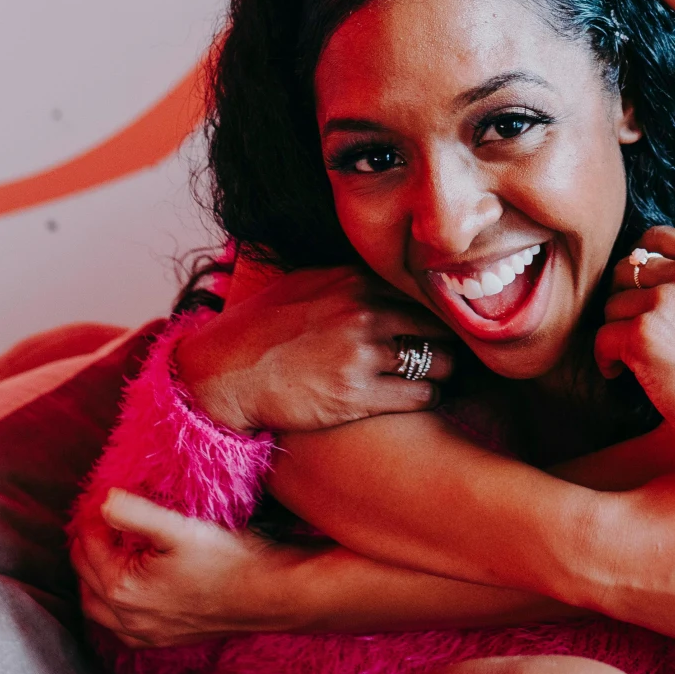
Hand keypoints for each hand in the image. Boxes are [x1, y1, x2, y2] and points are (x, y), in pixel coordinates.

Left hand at [72, 487, 308, 645]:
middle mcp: (127, 617)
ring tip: (105, 552)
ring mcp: (145, 633)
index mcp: (123, 588)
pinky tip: (126, 594)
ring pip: (97, 608)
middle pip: (86, 576)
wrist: (269, 594)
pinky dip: (113, 609)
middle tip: (100, 519)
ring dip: (94, 579)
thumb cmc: (228, 558)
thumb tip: (102, 500)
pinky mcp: (164, 640)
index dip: (94, 517)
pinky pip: (121, 629)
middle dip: (88, 545)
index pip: (89, 545)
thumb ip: (134, 513)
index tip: (106, 495)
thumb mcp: (179, 527)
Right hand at [175, 265, 456, 434]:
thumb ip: (347, 278)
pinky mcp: (359, 395)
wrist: (223, 374)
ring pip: (438, 361)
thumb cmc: (259, 329)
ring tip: (435, 376)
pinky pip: (422, 395)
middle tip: (451, 352)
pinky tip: (418, 397)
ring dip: (442, 371)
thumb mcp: (303, 283)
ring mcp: (363, 354)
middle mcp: (364, 312)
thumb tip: (383, 276)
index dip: (439, 309)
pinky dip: (428, 397)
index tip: (447, 321)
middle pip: (439, 324)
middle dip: (448, 340)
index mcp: (354, 281)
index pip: (423, 290)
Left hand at [594, 227, 674, 464]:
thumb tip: (641, 271)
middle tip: (635, 333)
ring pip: (612, 305)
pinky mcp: (643, 336)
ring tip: (633, 359)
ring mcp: (666, 302)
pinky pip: (602, 338)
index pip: (655, 238)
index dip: (639, 264)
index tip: (636, 290)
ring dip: (616, 332)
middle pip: (627, 271)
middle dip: (625, 302)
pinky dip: (605, 359)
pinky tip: (619, 374)